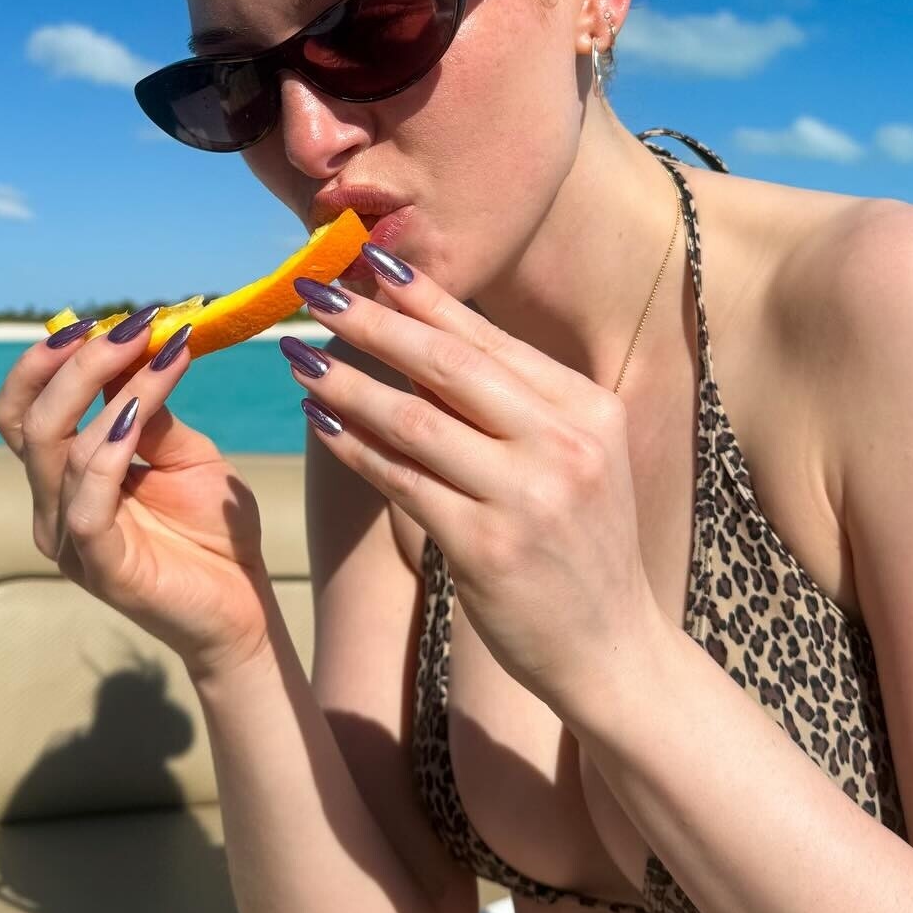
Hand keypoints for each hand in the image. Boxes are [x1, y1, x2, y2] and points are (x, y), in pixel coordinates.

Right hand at [0, 310, 272, 680]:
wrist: (246, 602)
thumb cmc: (212, 529)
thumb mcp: (184, 451)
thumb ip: (150, 408)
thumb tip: (136, 344)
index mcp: (66, 476)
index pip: (25, 409)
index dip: (50, 361)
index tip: (104, 318)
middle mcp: (54, 505)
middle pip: (30, 422)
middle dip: (74, 364)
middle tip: (129, 326)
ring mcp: (71, 540)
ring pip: (58, 451)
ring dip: (109, 390)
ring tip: (160, 351)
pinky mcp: (100, 567)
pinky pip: (86, 503)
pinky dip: (107, 451)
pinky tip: (137, 415)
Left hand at [286, 253, 661, 711]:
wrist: (614, 650)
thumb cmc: (582, 545)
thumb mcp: (578, 458)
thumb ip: (520, 402)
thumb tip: (427, 337)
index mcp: (587, 407)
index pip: (490, 338)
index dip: (423, 296)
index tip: (369, 262)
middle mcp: (565, 442)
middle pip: (449, 366)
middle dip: (373, 322)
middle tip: (316, 292)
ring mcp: (528, 497)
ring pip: (415, 422)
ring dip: (347, 384)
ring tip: (298, 357)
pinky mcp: (488, 549)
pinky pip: (403, 484)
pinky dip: (356, 450)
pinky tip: (320, 425)